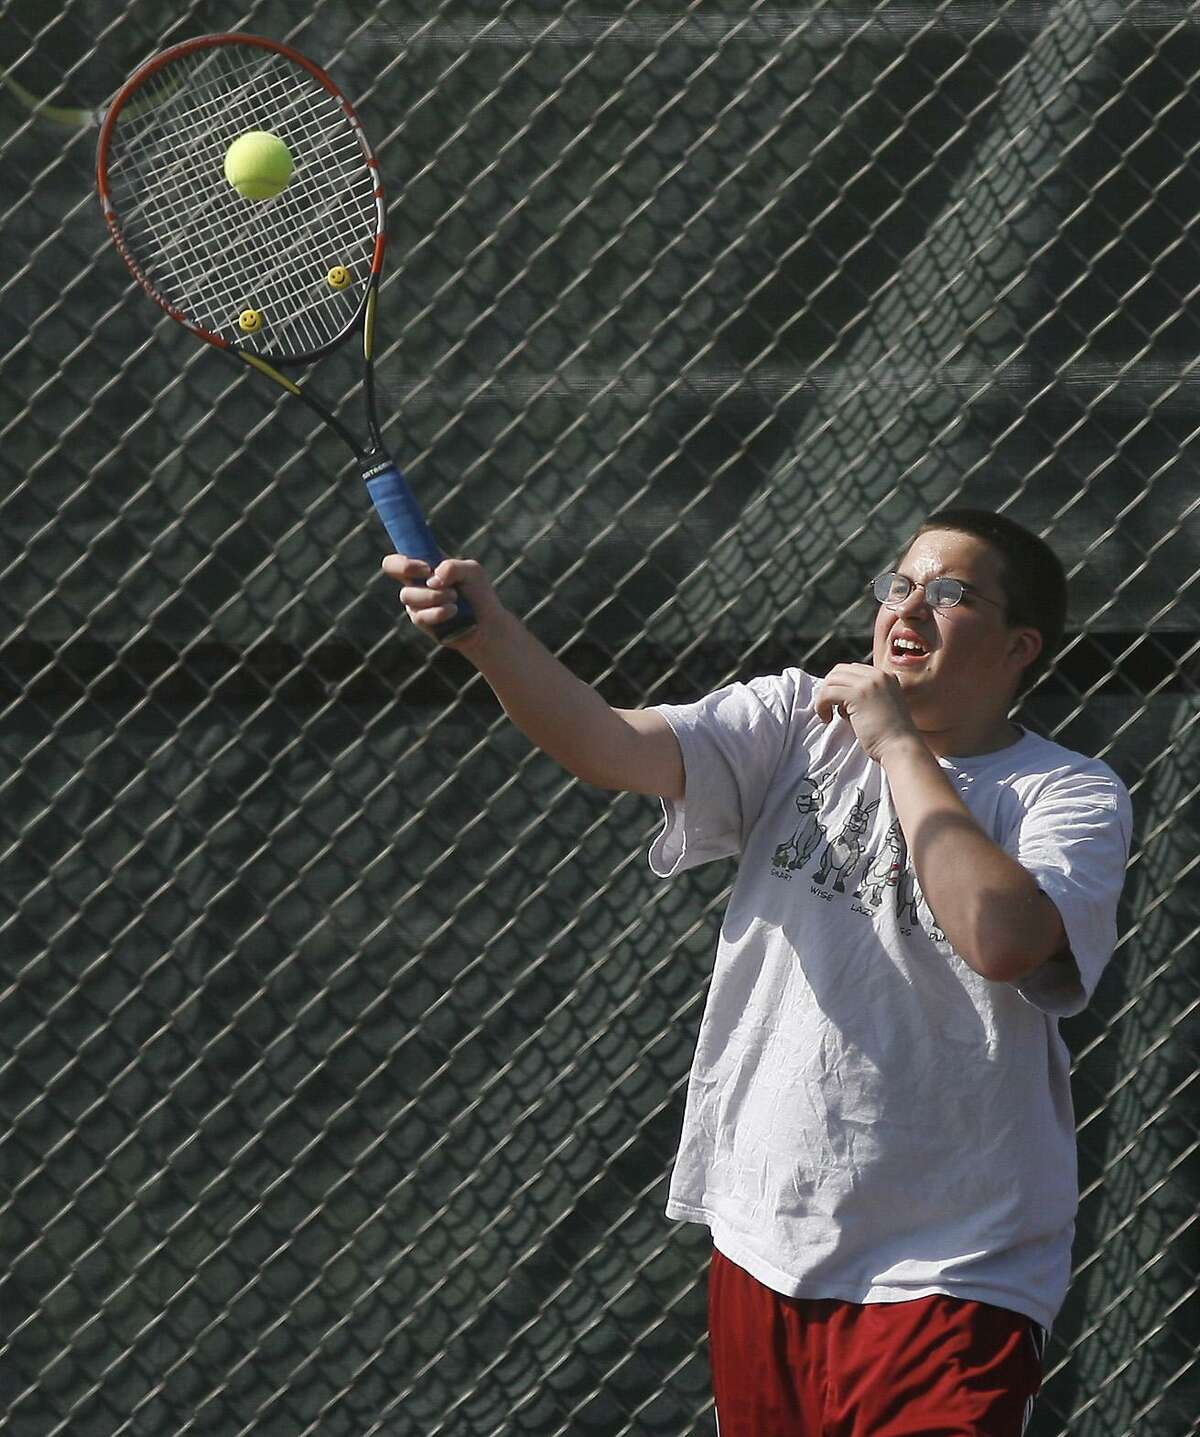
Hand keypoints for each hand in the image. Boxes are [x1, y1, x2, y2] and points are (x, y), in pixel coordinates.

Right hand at [381, 553, 500, 645]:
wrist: (487, 624)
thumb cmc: (478, 594)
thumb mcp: (472, 571)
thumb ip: (453, 567)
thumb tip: (433, 579)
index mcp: (424, 564)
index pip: (400, 553)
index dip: (403, 557)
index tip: (426, 567)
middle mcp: (415, 581)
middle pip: (390, 566)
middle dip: (407, 568)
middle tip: (429, 573)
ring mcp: (415, 602)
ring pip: (407, 594)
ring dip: (434, 595)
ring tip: (455, 597)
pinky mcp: (421, 621)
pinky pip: (420, 616)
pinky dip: (439, 612)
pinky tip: (454, 611)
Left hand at [814, 663, 920, 761]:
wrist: (901, 747)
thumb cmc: (890, 736)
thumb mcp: (881, 707)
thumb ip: (865, 697)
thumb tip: (839, 698)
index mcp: (886, 676)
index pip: (853, 670)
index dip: (840, 685)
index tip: (837, 703)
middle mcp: (878, 675)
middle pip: (839, 670)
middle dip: (829, 688)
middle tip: (827, 707)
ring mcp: (868, 683)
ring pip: (831, 680)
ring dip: (823, 697)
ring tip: (827, 715)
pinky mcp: (858, 695)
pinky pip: (828, 692)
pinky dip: (821, 704)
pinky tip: (826, 718)